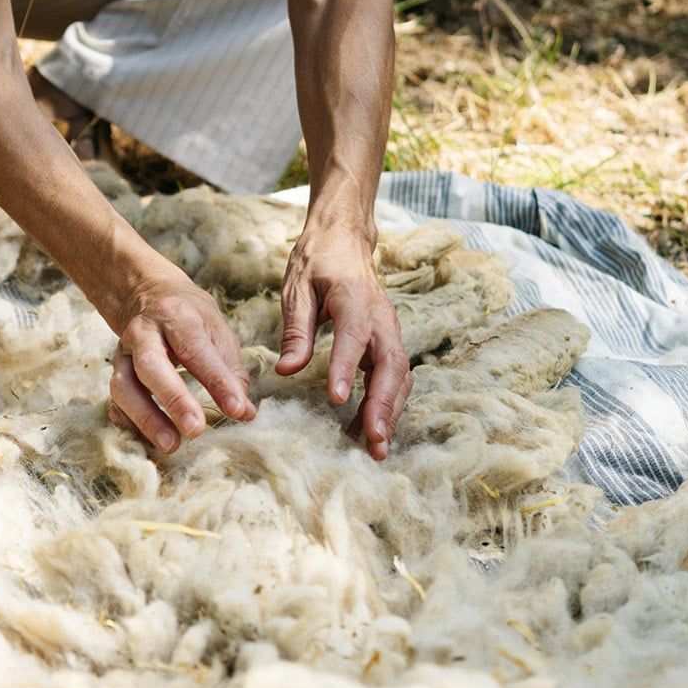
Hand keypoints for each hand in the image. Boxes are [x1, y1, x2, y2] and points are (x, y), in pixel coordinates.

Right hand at [107, 271, 255, 452]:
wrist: (148, 296)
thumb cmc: (190, 318)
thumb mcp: (216, 331)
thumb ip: (231, 371)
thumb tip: (245, 413)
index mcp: (175, 315)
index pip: (196, 350)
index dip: (217, 382)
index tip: (237, 410)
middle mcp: (143, 332)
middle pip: (150, 365)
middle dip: (173, 400)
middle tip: (196, 430)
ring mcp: (122, 354)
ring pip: (123, 387)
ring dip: (146, 419)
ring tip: (172, 445)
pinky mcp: (113, 373)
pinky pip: (115, 402)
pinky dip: (129, 423)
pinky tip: (147, 439)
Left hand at [277, 225, 412, 458]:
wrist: (344, 240)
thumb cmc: (317, 263)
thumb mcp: (297, 289)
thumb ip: (296, 331)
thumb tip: (287, 370)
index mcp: (355, 299)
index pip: (353, 337)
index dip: (346, 368)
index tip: (335, 398)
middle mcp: (380, 317)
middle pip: (391, 363)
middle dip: (383, 404)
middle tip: (372, 439)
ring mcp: (389, 330)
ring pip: (399, 375)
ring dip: (391, 411)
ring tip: (377, 447)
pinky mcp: (387, 342)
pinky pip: (394, 376)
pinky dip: (389, 404)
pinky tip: (373, 429)